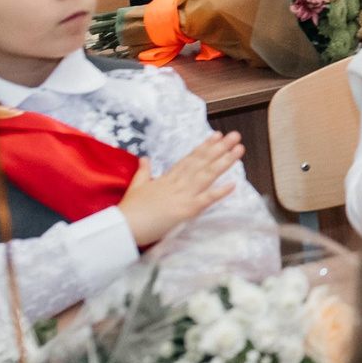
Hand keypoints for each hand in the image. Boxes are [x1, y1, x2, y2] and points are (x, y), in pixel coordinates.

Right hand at [117, 132, 242, 247]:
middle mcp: (177, 184)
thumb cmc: (129, 210)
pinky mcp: (185, 211)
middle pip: (201, 162)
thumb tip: (145, 158)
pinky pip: (205, 200)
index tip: (217, 135)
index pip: (190, 159)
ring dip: (224, 162)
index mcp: (167, 178)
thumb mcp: (136, 186)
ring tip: (239, 150)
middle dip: (219, 148)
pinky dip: (219, 192)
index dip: (204, 147)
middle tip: (235, 135)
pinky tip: (233, 184)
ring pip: (206, 176)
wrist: (123, 227)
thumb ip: (143, 171)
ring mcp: (182, 196)